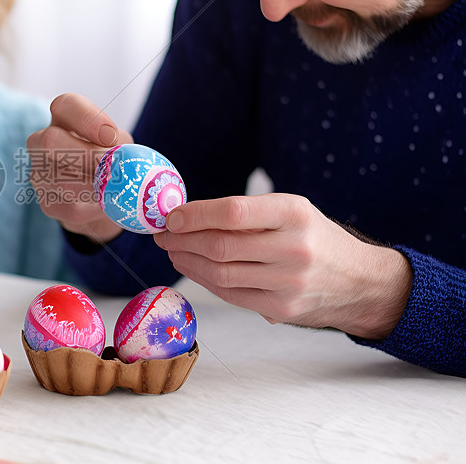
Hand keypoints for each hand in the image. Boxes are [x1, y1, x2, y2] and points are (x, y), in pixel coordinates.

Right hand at [25, 93, 131, 243]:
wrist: (110, 199)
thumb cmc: (116, 161)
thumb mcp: (122, 145)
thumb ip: (118, 145)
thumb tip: (115, 157)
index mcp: (64, 119)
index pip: (64, 105)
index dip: (87, 118)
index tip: (110, 136)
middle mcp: (41, 142)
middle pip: (50, 140)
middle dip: (87, 156)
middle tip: (113, 169)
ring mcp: (40, 174)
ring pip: (62, 180)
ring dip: (95, 187)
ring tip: (117, 190)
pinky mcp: (48, 204)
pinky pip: (71, 207)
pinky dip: (96, 208)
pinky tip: (108, 205)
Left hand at [153, 193, 412, 339]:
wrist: (359, 281)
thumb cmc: (313, 237)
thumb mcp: (291, 211)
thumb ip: (246, 213)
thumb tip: (186, 216)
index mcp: (294, 213)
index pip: (233, 212)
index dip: (195, 215)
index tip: (171, 217)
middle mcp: (293, 247)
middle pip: (220, 245)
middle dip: (182, 240)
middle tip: (162, 235)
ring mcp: (287, 282)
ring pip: (220, 273)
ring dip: (187, 262)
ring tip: (173, 251)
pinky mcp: (280, 309)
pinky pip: (230, 294)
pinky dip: (204, 280)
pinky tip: (192, 268)